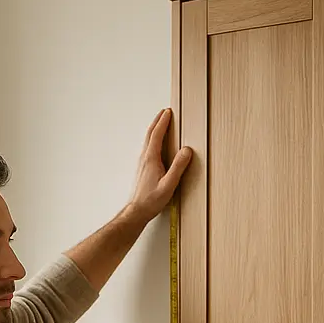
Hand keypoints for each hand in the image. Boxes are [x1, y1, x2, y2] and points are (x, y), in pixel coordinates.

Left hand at [127, 109, 192, 223]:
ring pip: (147, 140)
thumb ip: (178, 167)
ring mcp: (141, 163)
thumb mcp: (169, 184)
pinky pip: (147, 148)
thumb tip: (187, 150)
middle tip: (164, 112)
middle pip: (150, 134)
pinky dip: (152, 139)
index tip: (168, 112)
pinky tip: (155, 144)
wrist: (137, 211)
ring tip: (160, 123)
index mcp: (151, 158)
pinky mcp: (141, 168)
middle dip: (157, 121)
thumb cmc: (151, 200)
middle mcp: (144, 158)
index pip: (157, 134)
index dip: (163, 122)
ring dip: (154, 129)